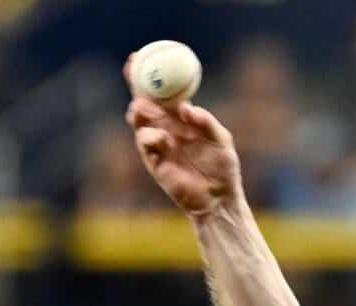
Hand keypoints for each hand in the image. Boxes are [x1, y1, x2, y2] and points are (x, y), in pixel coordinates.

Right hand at [126, 78, 244, 217]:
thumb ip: (206, 122)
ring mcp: (158, 144)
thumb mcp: (221, 140)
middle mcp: (167, 127)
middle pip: (145, 100)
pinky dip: (149, 136)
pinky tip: (163, 139)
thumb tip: (186, 108)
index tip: (140, 56)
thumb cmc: (223, 168)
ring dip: (139, 110)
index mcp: (181, 117)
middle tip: (132, 71)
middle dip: (135, 84)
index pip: (162, 91)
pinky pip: (144, 143)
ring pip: (139, 121)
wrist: (218, 198)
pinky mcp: (154, 161)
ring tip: (145, 108)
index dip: (151, 74)